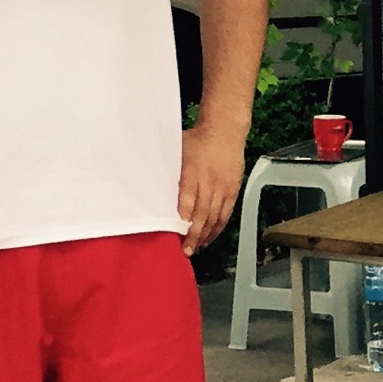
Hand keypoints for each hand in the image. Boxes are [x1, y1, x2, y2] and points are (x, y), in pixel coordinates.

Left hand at [178, 123, 245, 251]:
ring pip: (215, 216)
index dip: (183, 217)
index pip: (188, 198)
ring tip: (196, 247)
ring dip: (205, 234)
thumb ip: (166, 169)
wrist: (225, 131)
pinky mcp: (233, 190)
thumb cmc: (197, 140)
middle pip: (202, 212)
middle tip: (186, 250)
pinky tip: (209, 236)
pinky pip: (226, 213)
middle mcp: (210, 181)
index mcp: (193, 171)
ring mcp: (223, 187)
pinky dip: (218, 227)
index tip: (177, 232)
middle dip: (194, 234)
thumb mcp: (176, 150)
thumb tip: (148, 186)